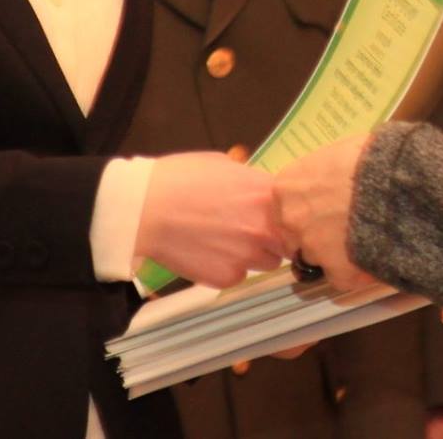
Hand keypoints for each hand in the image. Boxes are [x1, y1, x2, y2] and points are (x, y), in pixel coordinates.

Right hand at [136, 152, 284, 287]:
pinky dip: (229, 267)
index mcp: (266, 194)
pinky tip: (208, 253)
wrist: (145, 209)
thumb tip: (258, 188)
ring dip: (255, 254)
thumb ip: (249, 180)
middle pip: (288, 243)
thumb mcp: (223, 164)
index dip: (288, 216)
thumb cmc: (180, 178)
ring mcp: (247, 256)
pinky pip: (239, 276)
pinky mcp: (227, 277)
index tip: (279, 217)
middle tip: (251, 231)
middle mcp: (264, 228)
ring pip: (267, 262)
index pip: (297, 212)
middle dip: (275, 238)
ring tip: (226, 241)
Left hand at [272, 133, 375, 289]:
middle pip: (296, 235)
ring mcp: (311, 248)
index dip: (307, 210)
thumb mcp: (336, 152)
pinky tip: (373, 255)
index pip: (286, 207)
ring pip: (318, 257)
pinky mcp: (336, 271)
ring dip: (336, 253)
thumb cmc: (366, 157)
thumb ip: (322, 172)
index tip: (325, 208)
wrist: (392, 183)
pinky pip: (342, 277)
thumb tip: (330, 177)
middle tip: (344, 225)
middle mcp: (290, 220)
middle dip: (315, 234)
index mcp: (285, 187)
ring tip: (365, 238)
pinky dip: (356, 271)